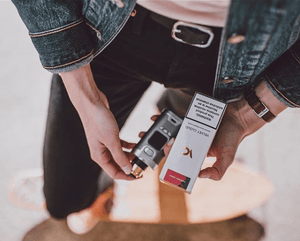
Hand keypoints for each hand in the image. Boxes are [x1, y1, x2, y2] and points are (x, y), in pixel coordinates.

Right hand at [60, 64, 133, 179]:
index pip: (114, 172)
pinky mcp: (108, 135)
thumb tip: (127, 169)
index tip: (138, 176)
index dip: (126, 176)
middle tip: (141, 165)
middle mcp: (101, 152)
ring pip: (119, 155)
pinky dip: (127, 146)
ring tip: (139, 155)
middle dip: (129, 166)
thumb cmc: (98, 120)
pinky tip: (134, 145)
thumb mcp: (112, 141)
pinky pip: (119, 145)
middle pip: (117, 165)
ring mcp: (104, 143)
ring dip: (129, 156)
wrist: (92, 103)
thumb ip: (120, 156)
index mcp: (99, 156)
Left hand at [154, 82, 286, 180]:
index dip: (170, 156)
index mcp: (197, 153)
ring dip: (159, 131)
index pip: (181, 157)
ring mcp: (190, 130)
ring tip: (147, 130)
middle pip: (172, 144)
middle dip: (160, 144)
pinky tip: (157, 116)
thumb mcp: (226, 159)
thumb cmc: (233, 139)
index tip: (165, 151)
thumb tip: (200, 176)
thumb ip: (217, 172)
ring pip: (171, 131)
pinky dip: (167, 118)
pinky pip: (177, 119)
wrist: (238, 117)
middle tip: (152, 141)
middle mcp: (192, 142)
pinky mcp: (190, 119)